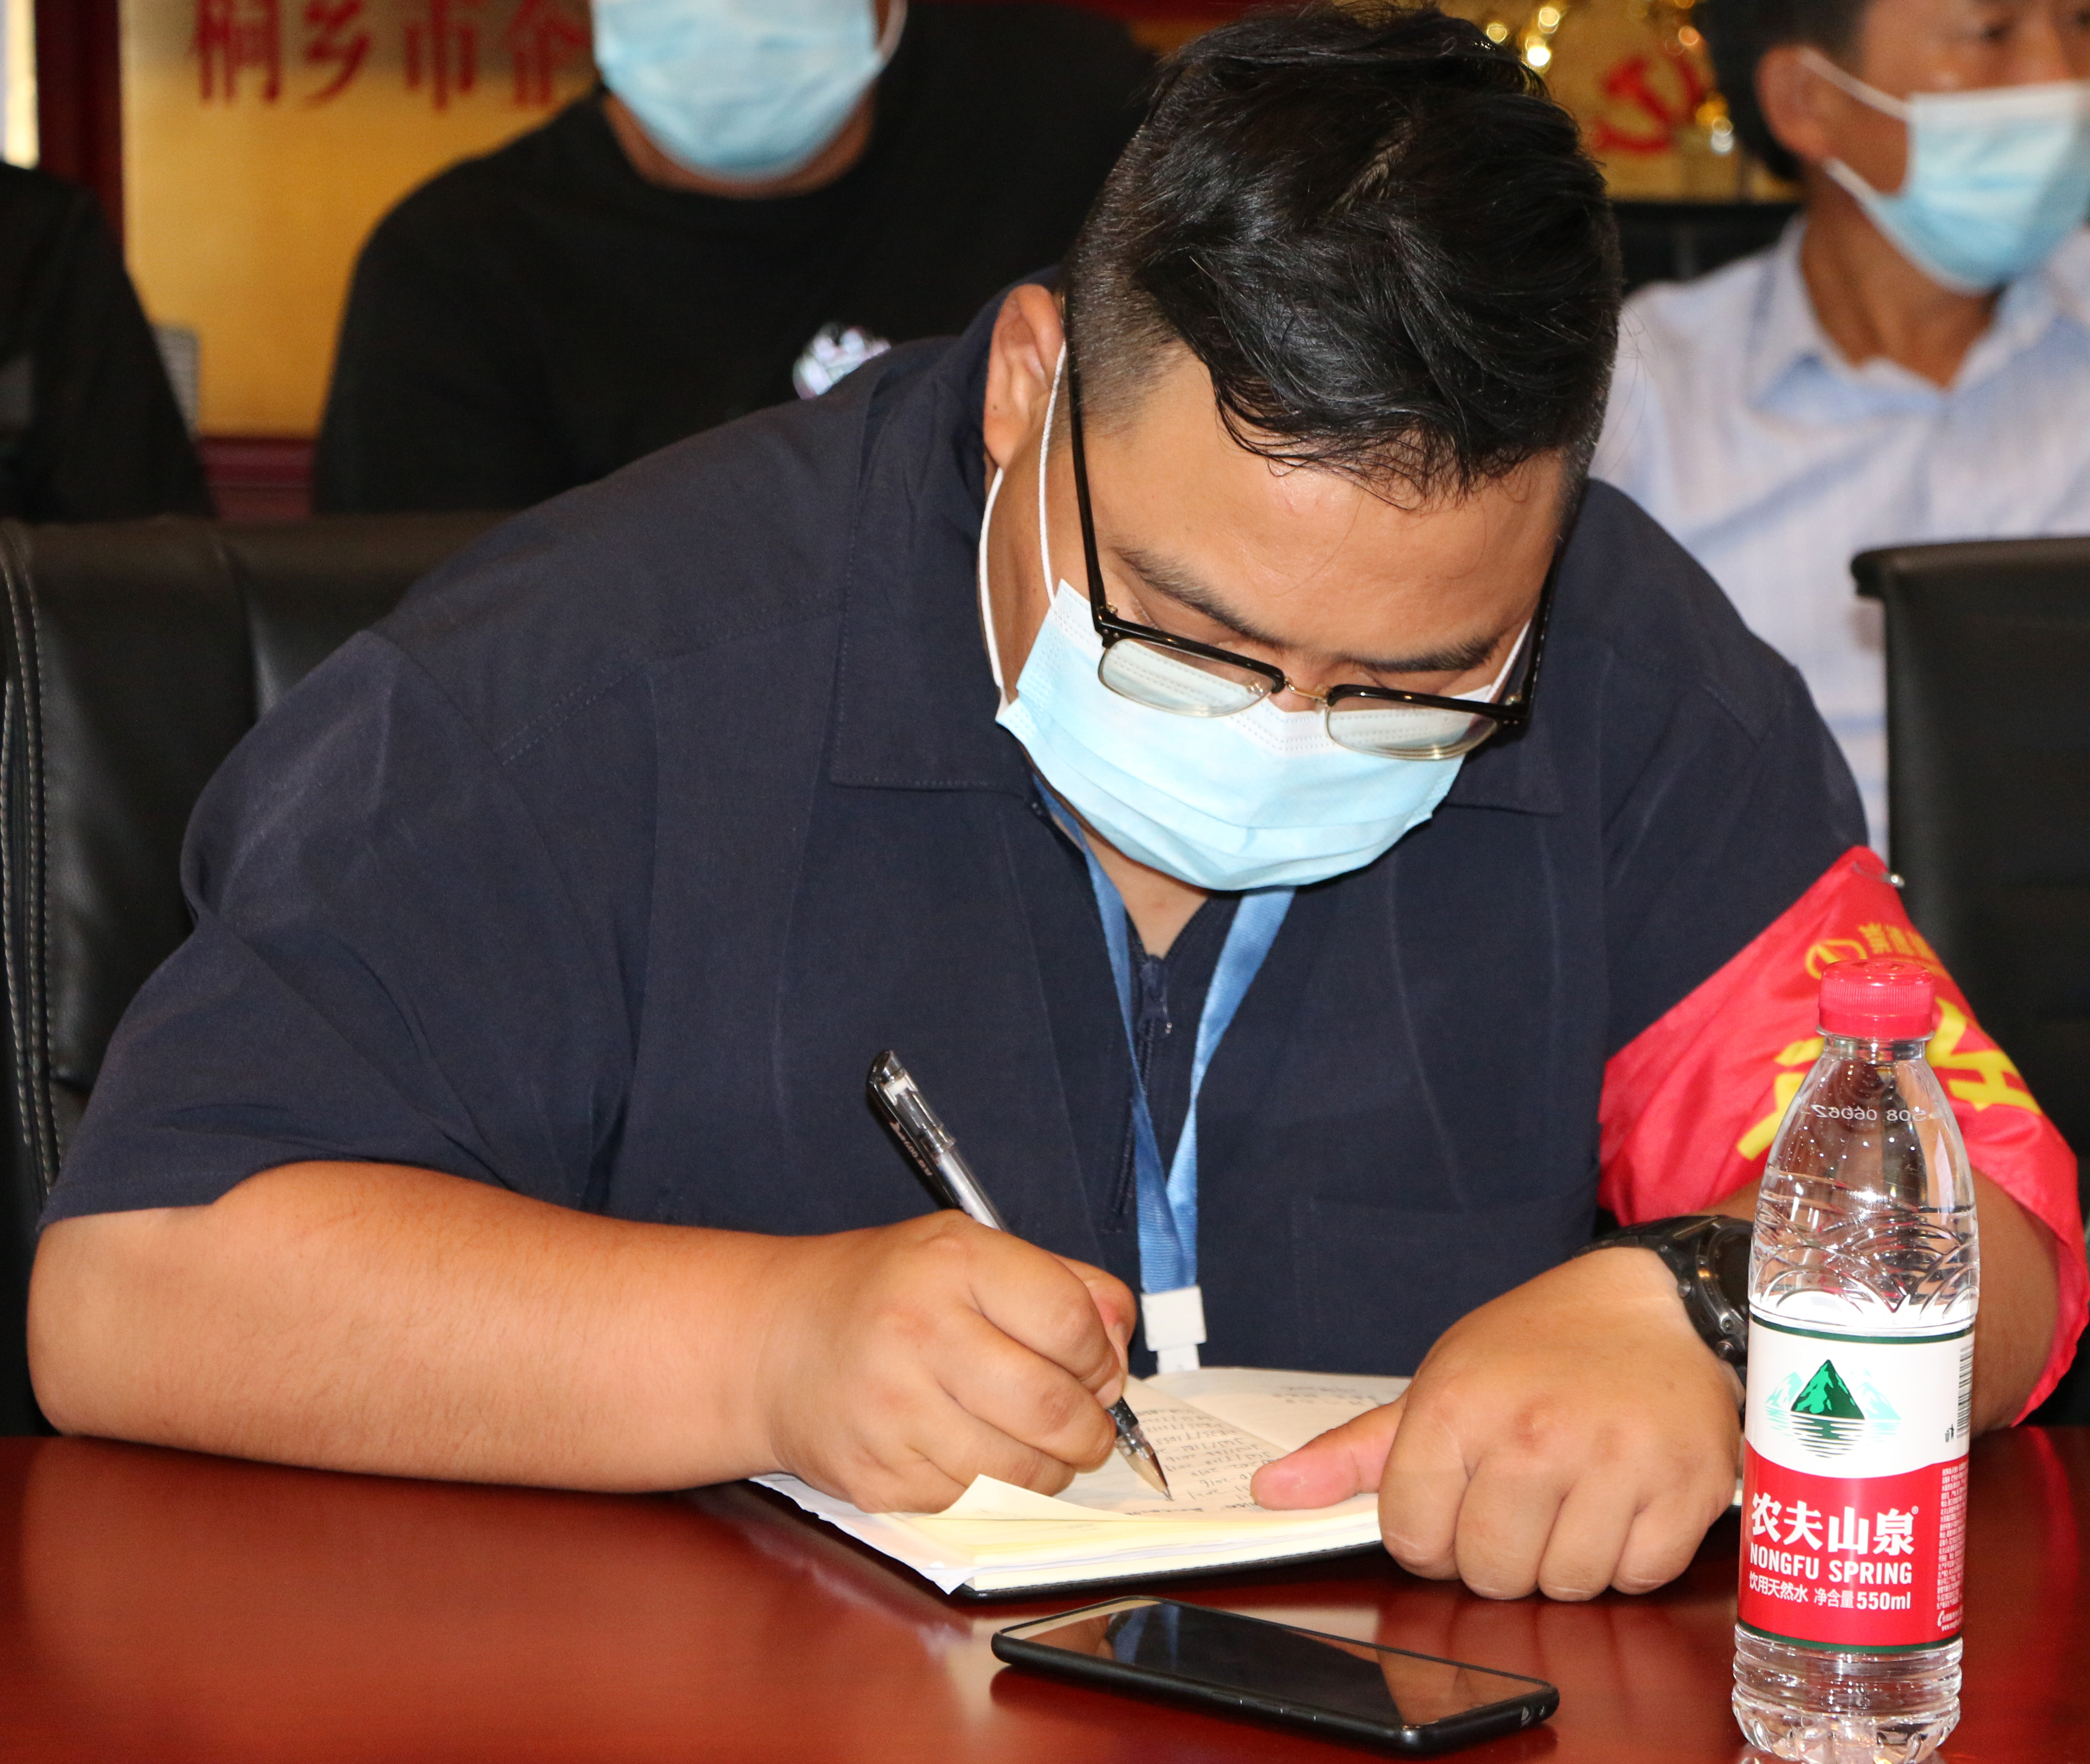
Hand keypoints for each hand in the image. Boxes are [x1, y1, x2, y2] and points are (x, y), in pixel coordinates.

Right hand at [752, 1212, 1135, 1513]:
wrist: (775, 1342)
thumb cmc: (887, 1293)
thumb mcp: (971, 1251)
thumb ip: (1061, 1284)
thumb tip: (1121, 1344)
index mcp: (953, 1262)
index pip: (1070, 1321)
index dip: (1103, 1357)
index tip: (1100, 1370)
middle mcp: (918, 1332)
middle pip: (1052, 1407)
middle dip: (1090, 1430)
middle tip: (1087, 1427)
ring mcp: (892, 1411)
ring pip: (1020, 1470)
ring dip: (1051, 1469)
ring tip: (1039, 1445)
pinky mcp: (877, 1476)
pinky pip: (972, 1501)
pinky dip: (993, 1490)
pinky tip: (975, 1454)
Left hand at [1250, 1248, 1738, 1599]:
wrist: (1658, 1305)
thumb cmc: (1539, 1347)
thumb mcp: (1441, 1383)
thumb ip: (1355, 1452)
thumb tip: (1269, 1492)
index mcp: (1457, 1408)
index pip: (1412, 1538)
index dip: (1428, 1534)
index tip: (1455, 1501)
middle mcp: (1534, 1435)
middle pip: (1489, 1574)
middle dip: (1497, 1553)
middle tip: (1521, 1498)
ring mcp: (1615, 1463)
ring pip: (1565, 1587)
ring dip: (1564, 1558)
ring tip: (1573, 1494)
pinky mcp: (1685, 1489)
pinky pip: (1637, 1579)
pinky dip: (1628, 1556)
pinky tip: (1623, 1499)